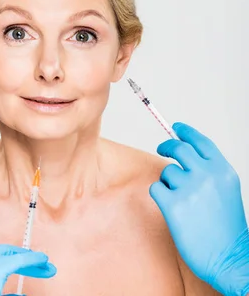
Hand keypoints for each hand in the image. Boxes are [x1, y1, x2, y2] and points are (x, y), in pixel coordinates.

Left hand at [0, 244, 56, 295]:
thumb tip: (22, 295)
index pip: (18, 259)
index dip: (34, 259)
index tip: (45, 260)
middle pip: (8, 252)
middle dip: (26, 258)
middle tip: (43, 266)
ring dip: (14, 261)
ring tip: (30, 270)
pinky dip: (0, 266)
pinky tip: (11, 280)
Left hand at [150, 122, 248, 295]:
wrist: (230, 259)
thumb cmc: (228, 228)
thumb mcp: (227, 189)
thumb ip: (210, 170)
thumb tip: (187, 152)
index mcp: (222, 170)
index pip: (200, 141)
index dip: (186, 131)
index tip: (176, 127)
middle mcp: (206, 175)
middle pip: (178, 148)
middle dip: (167, 146)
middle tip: (162, 148)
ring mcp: (189, 188)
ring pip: (166, 172)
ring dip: (169, 182)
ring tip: (182, 201)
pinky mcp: (173, 204)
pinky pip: (156, 188)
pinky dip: (160, 196)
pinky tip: (173, 209)